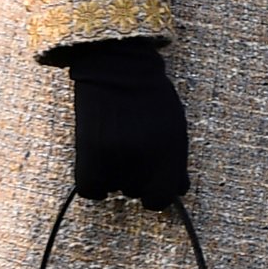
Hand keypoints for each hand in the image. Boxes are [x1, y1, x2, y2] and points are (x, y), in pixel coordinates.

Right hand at [64, 39, 188, 208]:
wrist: (119, 71)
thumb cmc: (151, 99)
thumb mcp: (175, 129)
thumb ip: (177, 163)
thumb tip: (178, 192)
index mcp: (170, 154)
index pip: (162, 198)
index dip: (159, 193)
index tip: (155, 185)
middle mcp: (143, 161)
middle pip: (138, 192)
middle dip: (139, 178)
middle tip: (135, 151)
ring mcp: (115, 159)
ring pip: (116, 188)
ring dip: (117, 177)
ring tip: (118, 147)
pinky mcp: (89, 155)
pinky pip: (91, 189)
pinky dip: (96, 183)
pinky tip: (101, 167)